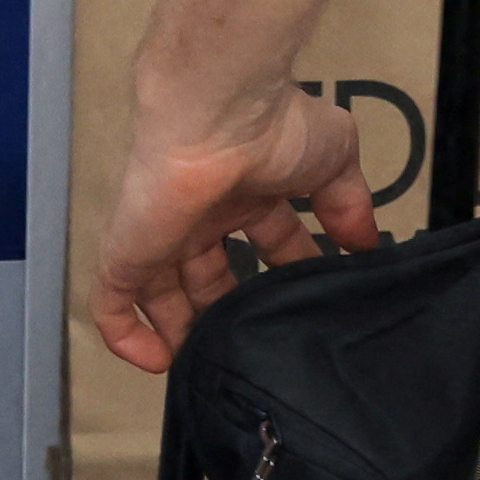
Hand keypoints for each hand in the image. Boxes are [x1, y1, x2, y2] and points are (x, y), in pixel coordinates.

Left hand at [84, 78, 383, 371]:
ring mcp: (161, 233)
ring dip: (181, 332)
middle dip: (230, 312)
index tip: (306, 309)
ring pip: (161, 294)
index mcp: (247, 191)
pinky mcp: (128, 251)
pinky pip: (112, 302)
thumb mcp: (335, 161)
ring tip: (208, 368)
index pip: (267, 242)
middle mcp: (202, 213)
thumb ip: (349, 203)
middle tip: (253, 349)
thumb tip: (367, 243)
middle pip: (208, 276)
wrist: (223, 111)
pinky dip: (127, 336)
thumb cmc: (278, 127)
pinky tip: (158, 363)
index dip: (286, 274)